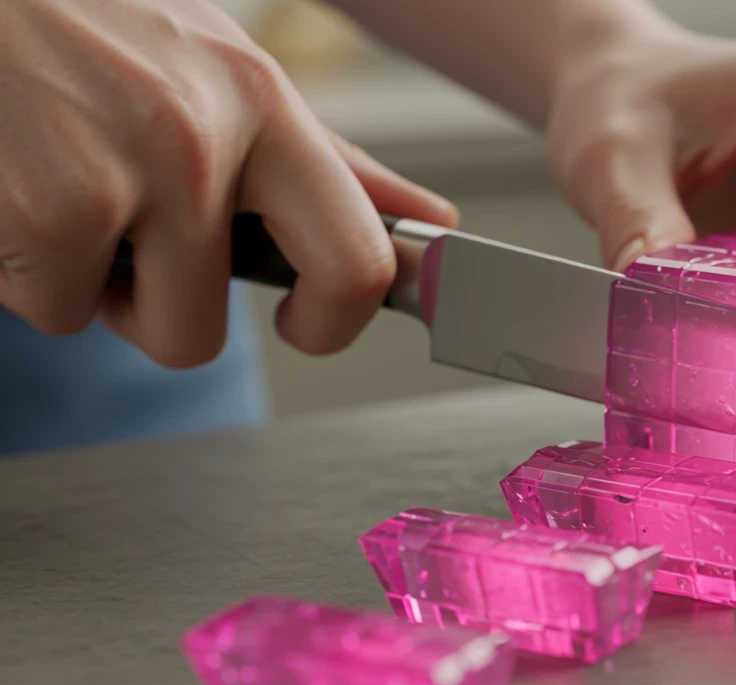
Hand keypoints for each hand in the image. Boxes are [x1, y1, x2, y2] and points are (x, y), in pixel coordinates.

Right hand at [0, 0, 456, 366]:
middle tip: (133, 251)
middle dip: (163, 317)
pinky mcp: (43, 212)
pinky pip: (49, 306)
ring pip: (119, 323)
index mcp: (262, 103)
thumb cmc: (89, 18)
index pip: (357, 259)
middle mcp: (200, 142)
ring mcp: (117, 179)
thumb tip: (427, 217)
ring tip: (65, 188)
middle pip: (203, 334)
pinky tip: (21, 185)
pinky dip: (25, 267)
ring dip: (88, 282)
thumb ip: (322, 157)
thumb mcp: (220, 68)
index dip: (332, 324)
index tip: (305, 325)